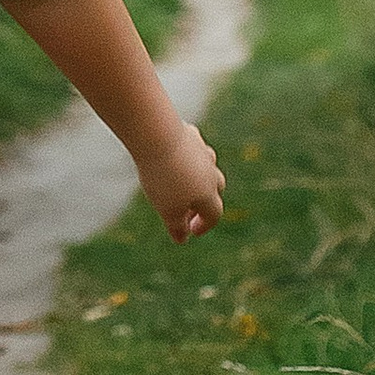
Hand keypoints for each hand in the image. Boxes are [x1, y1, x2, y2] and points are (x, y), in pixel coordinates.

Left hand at [139, 121, 225, 245]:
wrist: (158, 137)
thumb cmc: (163, 178)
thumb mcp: (167, 209)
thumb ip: (176, 227)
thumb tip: (182, 239)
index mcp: (209, 195)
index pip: (214, 215)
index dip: (204, 225)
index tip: (192, 231)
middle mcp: (211, 173)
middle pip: (216, 188)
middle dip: (204, 200)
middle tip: (188, 208)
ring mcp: (202, 152)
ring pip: (207, 166)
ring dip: (198, 176)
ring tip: (181, 181)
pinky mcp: (190, 135)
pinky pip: (193, 148)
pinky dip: (187, 156)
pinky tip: (173, 156)